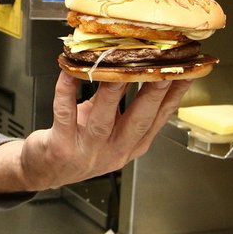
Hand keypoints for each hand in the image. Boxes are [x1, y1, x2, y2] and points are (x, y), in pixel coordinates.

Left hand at [0, 72, 192, 193]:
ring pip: (103, 118)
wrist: (44, 170)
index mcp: (132, 145)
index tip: (188, 71)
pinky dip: (66, 90)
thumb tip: (137, 64)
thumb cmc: (78, 143)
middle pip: (139, 120)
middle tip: (163, 68)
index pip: (159, 118)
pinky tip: (69, 71)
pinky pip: (65, 112)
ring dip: (113, 91)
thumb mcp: (108, 126)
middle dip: (153, 93)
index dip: (174, 95)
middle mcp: (115, 150)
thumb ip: (122, 101)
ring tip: (120, 67)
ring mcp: (88, 151)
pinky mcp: (62, 145)